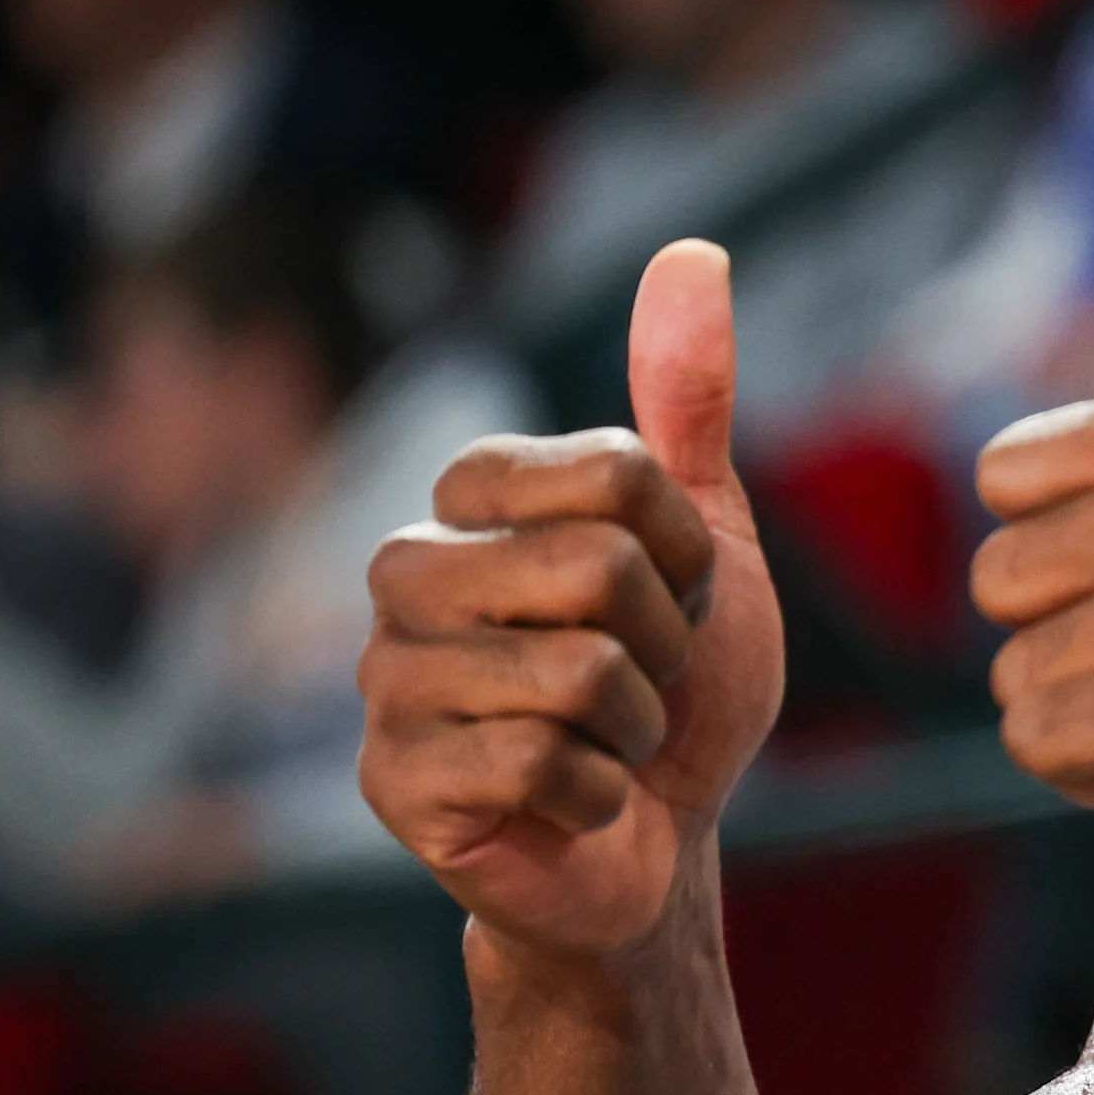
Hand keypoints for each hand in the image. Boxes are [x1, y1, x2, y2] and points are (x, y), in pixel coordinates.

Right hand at [358, 241, 785, 956]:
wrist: (659, 842)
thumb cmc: (677, 686)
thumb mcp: (706, 536)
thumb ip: (688, 402)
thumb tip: (693, 252)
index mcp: (473, 500)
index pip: (616, 472)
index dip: (686, 551)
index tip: (671, 595)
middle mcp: (407, 571)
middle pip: (597, 569)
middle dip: (666, 646)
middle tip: (642, 685)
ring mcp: (386, 678)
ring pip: (577, 671)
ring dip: (637, 726)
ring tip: (607, 742)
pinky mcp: (394, 780)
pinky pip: (542, 761)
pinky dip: (599, 793)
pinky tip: (571, 801)